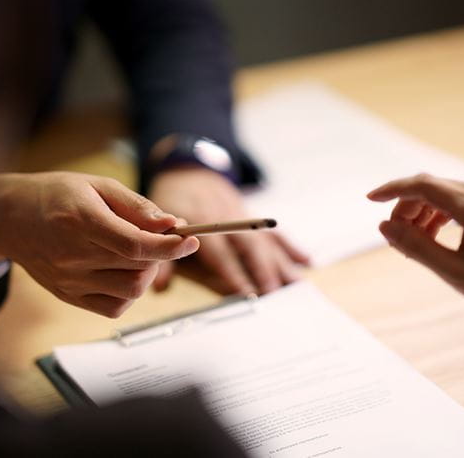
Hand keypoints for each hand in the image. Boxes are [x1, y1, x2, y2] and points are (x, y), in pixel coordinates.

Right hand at [0, 172, 198, 317]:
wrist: (9, 218)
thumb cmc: (56, 195)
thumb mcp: (97, 185)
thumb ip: (136, 206)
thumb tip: (172, 224)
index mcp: (80, 221)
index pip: (135, 244)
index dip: (169, 246)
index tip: (190, 240)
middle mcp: (73, 256)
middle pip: (137, 267)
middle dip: (161, 252)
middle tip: (159, 236)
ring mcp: (69, 281)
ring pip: (130, 291)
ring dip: (147, 273)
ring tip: (138, 252)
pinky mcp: (68, 296)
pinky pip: (113, 307)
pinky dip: (129, 293)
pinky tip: (123, 271)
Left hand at [147, 167, 309, 294]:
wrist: (186, 171)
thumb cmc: (171, 204)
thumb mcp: (156, 227)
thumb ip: (162, 258)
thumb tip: (158, 288)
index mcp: (200, 220)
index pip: (219, 252)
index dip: (233, 273)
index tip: (245, 293)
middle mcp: (226, 217)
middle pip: (248, 246)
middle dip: (262, 270)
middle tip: (273, 292)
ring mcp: (242, 215)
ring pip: (265, 240)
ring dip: (281, 263)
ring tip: (295, 284)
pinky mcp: (251, 215)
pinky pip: (273, 232)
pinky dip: (291, 247)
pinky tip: (306, 261)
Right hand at [367, 173, 463, 323]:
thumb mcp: (454, 272)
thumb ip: (416, 246)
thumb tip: (384, 226)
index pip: (423, 185)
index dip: (393, 189)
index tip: (370, 199)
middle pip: (431, 187)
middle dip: (405, 207)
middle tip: (393, 237)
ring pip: (443, 192)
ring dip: (421, 212)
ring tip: (412, 241)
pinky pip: (459, 198)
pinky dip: (439, 213)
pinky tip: (432, 235)